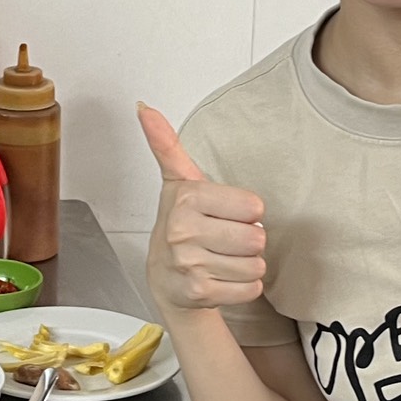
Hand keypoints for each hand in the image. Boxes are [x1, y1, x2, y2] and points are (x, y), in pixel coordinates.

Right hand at [138, 105, 267, 321]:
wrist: (165, 279)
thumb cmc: (180, 226)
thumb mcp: (177, 183)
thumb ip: (166, 144)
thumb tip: (145, 109)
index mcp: (186, 198)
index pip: (253, 206)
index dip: (246, 213)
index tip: (225, 215)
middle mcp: (184, 231)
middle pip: (256, 238)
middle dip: (248, 241)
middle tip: (225, 240)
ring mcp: (190, 264)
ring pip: (256, 265)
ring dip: (247, 265)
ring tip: (223, 259)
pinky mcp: (200, 292)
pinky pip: (250, 288)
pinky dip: (244, 287)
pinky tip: (223, 277)